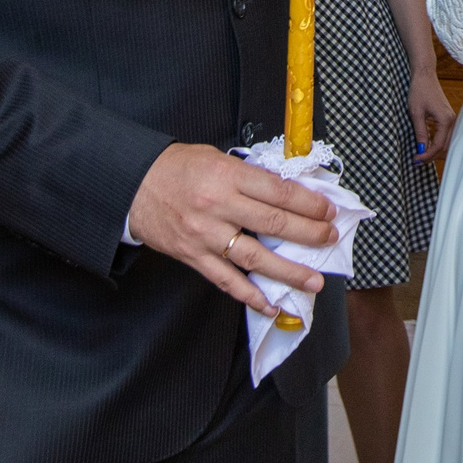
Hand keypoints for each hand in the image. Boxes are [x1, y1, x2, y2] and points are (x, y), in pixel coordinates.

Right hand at [127, 143, 338, 312]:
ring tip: (314, 280)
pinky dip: (250, 295)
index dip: (309, 204)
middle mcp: (219, 206)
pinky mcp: (194, 257)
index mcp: (228, 176)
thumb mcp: (216, 158)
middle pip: (274, 224)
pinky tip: (270, 304)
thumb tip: (288, 192)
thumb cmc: (177, 167)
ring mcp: (206, 235)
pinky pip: (226, 280)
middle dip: (309, 234)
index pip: (279, 192)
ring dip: (289, 272)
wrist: (133, 185)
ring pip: (256, 258)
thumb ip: (249, 176)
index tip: (328, 211)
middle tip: (330, 239)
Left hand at [407, 69, 457, 165]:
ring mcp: (450, 119)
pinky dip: (436, 143)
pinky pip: (444, 135)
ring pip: (445, 142)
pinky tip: (425, 145)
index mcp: (445, 120)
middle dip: (431, 156)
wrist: (424, 75)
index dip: (426, 155)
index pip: (437, 145)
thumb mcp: (416, 114)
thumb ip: (420, 133)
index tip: (415, 160)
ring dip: (434, 150)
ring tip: (420, 155)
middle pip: (444, 146)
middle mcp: (451, 120)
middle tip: (416, 160)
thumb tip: (421, 149)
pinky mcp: (446, 117)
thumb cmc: (419, 91)